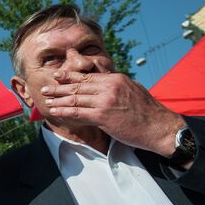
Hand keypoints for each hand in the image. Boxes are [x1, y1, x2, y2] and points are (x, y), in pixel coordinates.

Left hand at [41, 70, 184, 156]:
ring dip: (58, 100)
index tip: (57, 76)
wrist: (160, 128)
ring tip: (47, 101)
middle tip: (44, 88)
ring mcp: (105, 101)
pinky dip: (64, 111)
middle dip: (59, 87)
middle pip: (78, 86)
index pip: (87, 76)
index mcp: (115, 79)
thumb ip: (116, 86)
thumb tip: (104, 83)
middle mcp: (109, 87)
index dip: (70, 77)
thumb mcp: (132, 90)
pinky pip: (78, 112)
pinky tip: (55, 111)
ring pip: (75, 99)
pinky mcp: (103, 116)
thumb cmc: (147, 112)